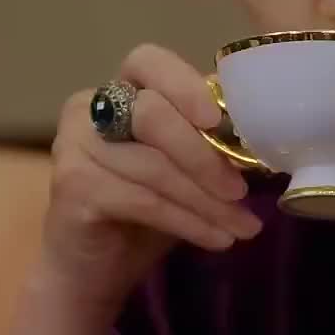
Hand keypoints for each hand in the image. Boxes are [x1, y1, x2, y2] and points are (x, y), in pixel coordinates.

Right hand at [43, 43, 260, 308]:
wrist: (91, 272)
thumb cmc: (141, 215)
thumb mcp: (183, 172)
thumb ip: (208, 143)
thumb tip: (262, 133)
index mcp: (117, 92)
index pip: (148, 62)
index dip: (185, 85)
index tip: (219, 120)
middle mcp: (86, 109)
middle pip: (153, 115)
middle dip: (205, 157)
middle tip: (242, 192)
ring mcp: (73, 145)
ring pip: (154, 167)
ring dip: (206, 201)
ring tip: (243, 227)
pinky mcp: (71, 186)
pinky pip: (143, 200)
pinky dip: (187, 222)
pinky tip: (218, 239)